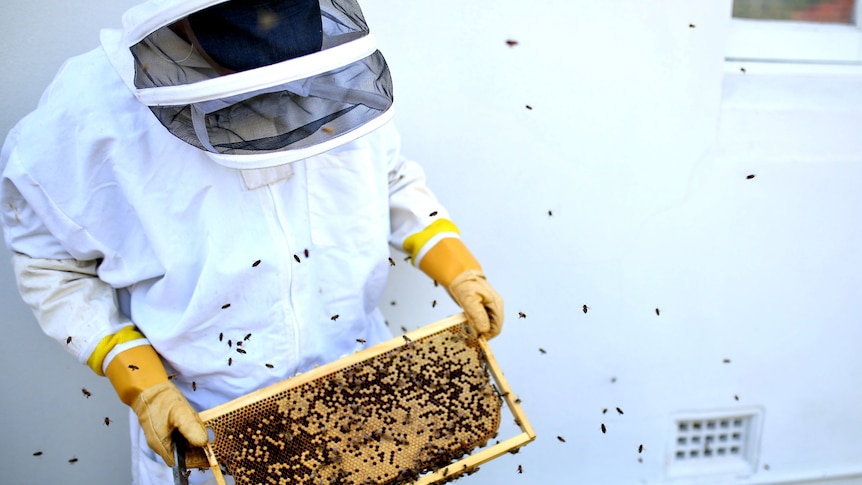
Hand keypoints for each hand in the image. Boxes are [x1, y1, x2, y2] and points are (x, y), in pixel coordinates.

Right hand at [106, 344, 207, 465]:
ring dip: (194, 441)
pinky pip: (180, 437)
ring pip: (183, 446)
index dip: (196, 460)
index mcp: (161, 445)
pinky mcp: (166, 431)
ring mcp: (163, 438)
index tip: (209, 454)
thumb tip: (203, 443)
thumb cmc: (161, 400)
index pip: (180, 463)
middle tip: (210, 442)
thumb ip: (190, 428)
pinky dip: (190, 434)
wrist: (149, 390)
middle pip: (183, 455)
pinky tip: (195, 425)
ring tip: (203, 431)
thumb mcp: (179, 412)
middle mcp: (161, 445)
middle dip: (197, 450)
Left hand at [446, 269, 503, 338]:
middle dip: (481, 333)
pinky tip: (465, 322)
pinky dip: (473, 324)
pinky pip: (480, 320)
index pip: (496, 328)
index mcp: (496, 305)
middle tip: (468, 333)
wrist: (459, 273)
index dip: (486, 336)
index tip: (474, 338)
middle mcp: (494, 307)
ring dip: (477, 329)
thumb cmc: (465, 284)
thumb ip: (478, 315)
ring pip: (485, 325)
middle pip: (491, 328)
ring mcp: (488, 307)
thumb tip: (484, 330)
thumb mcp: (470, 300)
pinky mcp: (481, 307)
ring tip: (465, 326)